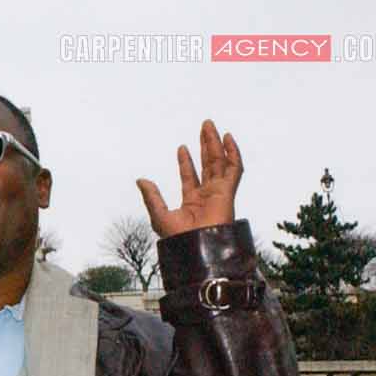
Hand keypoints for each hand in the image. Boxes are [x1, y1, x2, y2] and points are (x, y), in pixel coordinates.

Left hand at [137, 118, 242, 235]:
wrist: (196, 249)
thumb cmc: (178, 239)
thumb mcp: (159, 215)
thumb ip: (152, 197)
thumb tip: (141, 180)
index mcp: (192, 202)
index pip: (190, 177)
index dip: (185, 162)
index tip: (181, 147)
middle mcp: (207, 196)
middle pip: (208, 164)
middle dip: (205, 145)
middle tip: (204, 126)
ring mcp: (219, 193)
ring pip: (219, 162)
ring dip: (215, 144)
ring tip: (210, 126)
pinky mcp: (228, 191)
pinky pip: (234, 169)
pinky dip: (233, 153)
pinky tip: (227, 139)